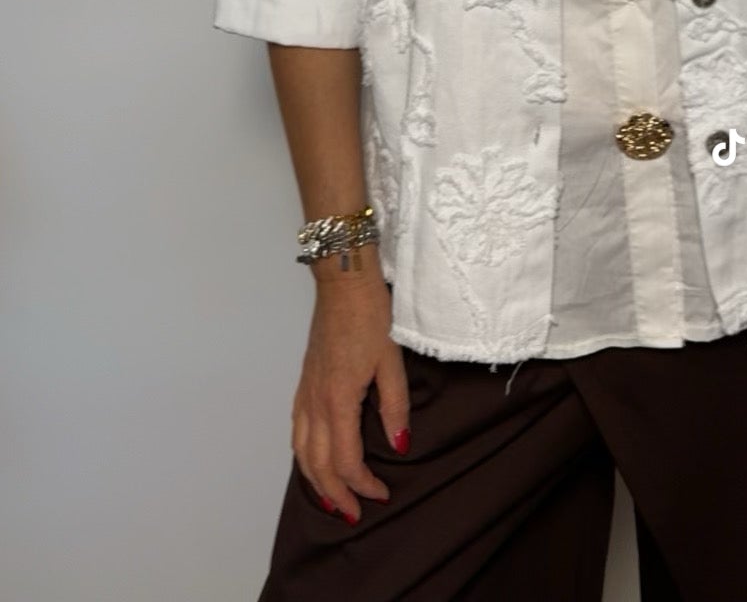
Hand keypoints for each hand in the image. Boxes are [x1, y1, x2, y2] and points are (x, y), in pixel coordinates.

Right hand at [291, 266, 409, 522]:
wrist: (343, 282)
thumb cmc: (371, 316)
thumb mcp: (392, 360)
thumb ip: (395, 405)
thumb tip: (400, 445)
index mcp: (337, 401)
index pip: (345, 460)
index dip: (363, 484)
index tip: (382, 494)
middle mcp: (314, 403)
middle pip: (317, 464)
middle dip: (336, 494)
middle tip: (355, 514)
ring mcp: (305, 393)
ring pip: (301, 451)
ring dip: (315, 481)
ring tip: (332, 499)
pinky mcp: (303, 383)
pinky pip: (296, 431)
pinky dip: (303, 455)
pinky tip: (314, 458)